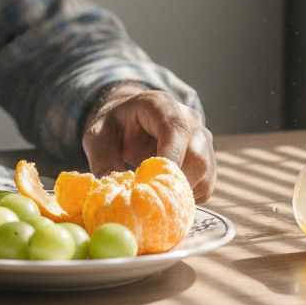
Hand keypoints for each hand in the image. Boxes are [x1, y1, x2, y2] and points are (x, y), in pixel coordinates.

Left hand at [81, 85, 214, 202]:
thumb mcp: (98, 137)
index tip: (152, 181)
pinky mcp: (208, 160)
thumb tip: (115, 192)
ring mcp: (203, 140)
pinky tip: (164, 195)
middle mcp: (190, 121)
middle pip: (197, 158)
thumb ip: (103, 161)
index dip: (170, 157)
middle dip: (173, 184)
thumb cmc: (114, 126)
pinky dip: (186, 198)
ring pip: (205, 175)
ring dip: (180, 193)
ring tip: (153, 197)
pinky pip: (205, 186)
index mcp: (162, 106)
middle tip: (148, 198)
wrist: (130, 121)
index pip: (176, 129)